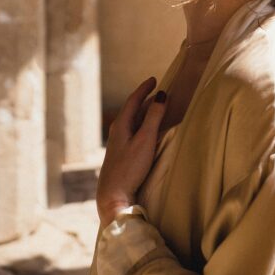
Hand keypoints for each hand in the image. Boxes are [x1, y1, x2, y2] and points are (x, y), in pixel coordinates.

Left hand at [96, 76, 167, 229]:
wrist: (112, 195)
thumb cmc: (129, 168)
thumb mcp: (145, 140)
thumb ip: (154, 117)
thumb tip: (161, 95)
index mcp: (121, 124)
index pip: (134, 100)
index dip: (144, 88)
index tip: (154, 79)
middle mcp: (117, 131)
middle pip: (133, 109)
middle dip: (145, 99)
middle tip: (158, 91)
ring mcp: (117, 143)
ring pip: (132, 120)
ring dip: (144, 112)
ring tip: (155, 107)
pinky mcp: (121, 154)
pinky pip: (132, 131)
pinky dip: (142, 124)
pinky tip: (146, 131)